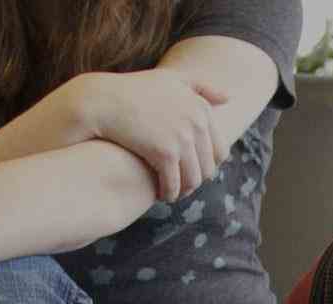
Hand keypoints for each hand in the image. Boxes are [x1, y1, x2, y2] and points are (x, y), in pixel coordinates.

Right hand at [74, 70, 234, 202]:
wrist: (102, 101)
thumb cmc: (134, 90)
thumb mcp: (172, 79)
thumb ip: (202, 86)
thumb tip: (230, 98)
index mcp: (201, 109)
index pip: (219, 151)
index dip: (206, 166)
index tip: (191, 171)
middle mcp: (197, 122)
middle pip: (207, 168)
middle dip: (195, 180)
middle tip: (181, 187)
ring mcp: (183, 138)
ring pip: (193, 179)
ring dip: (183, 191)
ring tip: (172, 193)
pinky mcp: (165, 153)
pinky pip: (174, 184)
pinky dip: (169, 193)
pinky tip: (160, 195)